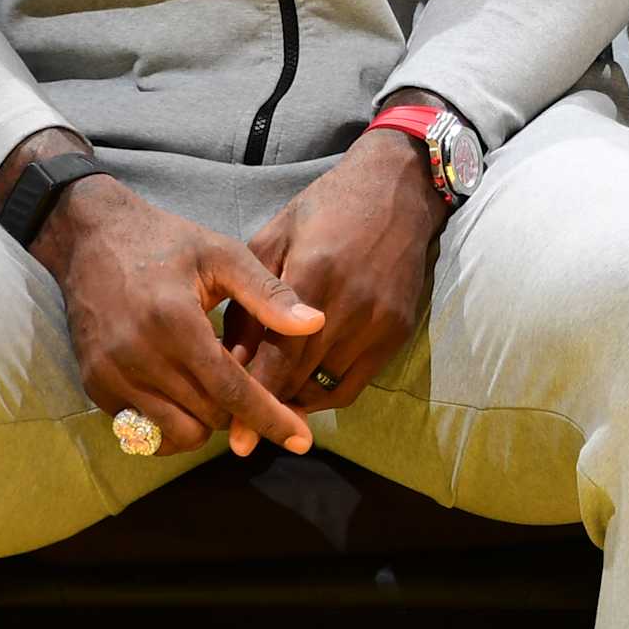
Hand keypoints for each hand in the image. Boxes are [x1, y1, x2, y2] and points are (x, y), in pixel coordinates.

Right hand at [34, 173, 325, 456]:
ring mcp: (111, 377)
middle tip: (252, 387)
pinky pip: (143, 430)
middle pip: (208, 418)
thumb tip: (316, 324)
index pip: (231, 391)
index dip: (270, 418)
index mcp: (175, 322)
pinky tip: (183, 391)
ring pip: (176, 434)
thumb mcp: (221, 254)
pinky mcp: (94, 388)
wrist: (91, 238)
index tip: (302, 439)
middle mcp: (138, 358)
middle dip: (239, 412)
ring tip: (215, 385)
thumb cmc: (166, 241)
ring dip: (205, 421)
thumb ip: (268, 293)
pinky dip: (171, 421)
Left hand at [222, 120, 445, 456]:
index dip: (253, 401)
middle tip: (242, 431)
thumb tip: (229, 358)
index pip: (279, 359)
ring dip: (297, 401)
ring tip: (270, 403)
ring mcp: (380, 321)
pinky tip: (305, 387)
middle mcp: (351, 306)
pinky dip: (328, 393)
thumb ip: (250, 299)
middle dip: (269, 410)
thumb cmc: (326, 206)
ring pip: (330, 388)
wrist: (398, 188)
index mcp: (315, 276)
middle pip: (302, 379)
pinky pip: (357, 382)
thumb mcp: (274, 237)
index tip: (232, 440)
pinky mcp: (398, 330)